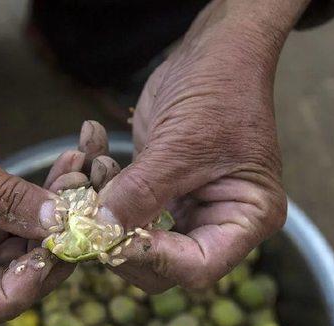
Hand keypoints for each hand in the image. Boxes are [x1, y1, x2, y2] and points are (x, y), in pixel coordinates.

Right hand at [0, 10, 68, 325]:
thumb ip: (9, 201)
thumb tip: (64, 225)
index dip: (13, 295)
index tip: (48, 259)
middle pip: (0, 288)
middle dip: (44, 259)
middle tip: (79, 228)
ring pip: (19, 255)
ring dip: (54, 226)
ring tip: (80, 184)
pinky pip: (20, 223)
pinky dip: (47, 202)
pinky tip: (71, 170)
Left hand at [98, 0, 309, 292]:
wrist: (216, 50)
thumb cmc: (219, 90)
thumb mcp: (181, 144)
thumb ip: (140, 193)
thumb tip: (99, 233)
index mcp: (246, 217)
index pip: (197, 267)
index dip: (151, 259)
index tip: (110, 239)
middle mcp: (220, 221)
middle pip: (164, 263)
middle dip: (121, 241)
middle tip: (87, 215)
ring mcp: (190, 208)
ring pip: (138, 238)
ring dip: (107, 212)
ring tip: (97, 167)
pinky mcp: (163, 192)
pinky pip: (126, 208)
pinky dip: (105, 189)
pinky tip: (97, 154)